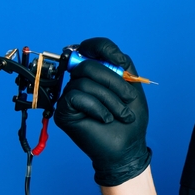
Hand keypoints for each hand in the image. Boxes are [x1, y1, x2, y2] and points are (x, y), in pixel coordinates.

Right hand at [54, 38, 150, 186]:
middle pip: (88, 64)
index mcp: (95, 73)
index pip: (90, 47)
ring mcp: (69, 96)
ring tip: (120, 115)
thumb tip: (110, 54)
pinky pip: (75, 96)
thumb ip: (122, 65)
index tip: (119, 61)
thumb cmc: (129, 118)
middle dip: (113, 82)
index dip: (101, 47)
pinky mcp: (63, 111)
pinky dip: (96, 107)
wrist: (126, 147)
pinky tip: (105, 119)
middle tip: (128, 99)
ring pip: (83, 82)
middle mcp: (79, 81)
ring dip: (109, 99)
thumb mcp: (132, 86)